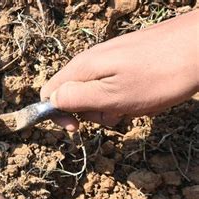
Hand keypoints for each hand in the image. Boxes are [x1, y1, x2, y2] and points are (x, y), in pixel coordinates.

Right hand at [41, 10, 198, 130]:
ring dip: (109, 107)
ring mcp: (109, 59)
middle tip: (115, 115)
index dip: (57, 114)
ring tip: (133, 106)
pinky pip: (113, 85)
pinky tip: (142, 98)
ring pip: (95, 92)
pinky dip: (123, 97)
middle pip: (72, 94)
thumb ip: (77, 99)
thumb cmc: (159, 75)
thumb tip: (51, 101)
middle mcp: (90, 61)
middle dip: (89, 113)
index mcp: (82, 68)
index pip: (49, 92)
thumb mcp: (113, 96)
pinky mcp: (125, 60)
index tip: (76, 128)